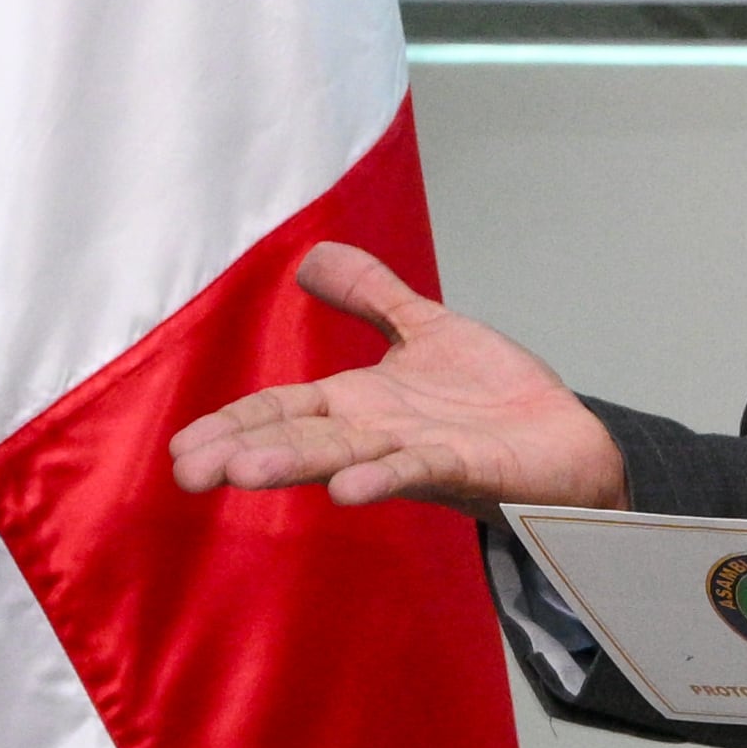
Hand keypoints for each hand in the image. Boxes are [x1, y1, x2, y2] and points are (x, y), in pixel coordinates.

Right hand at [167, 241, 626, 516]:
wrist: (565, 442)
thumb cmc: (493, 400)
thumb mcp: (423, 329)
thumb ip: (369, 295)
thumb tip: (309, 256)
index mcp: (359, 405)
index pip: (282, 412)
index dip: (233, 425)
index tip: (181, 448)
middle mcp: (376, 434)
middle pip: (298, 439)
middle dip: (243, 452)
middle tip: (187, 472)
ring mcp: (416, 454)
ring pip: (343, 457)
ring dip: (294, 465)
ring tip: (241, 474)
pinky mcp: (463, 467)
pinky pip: (415, 471)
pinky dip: (381, 477)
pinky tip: (345, 491)